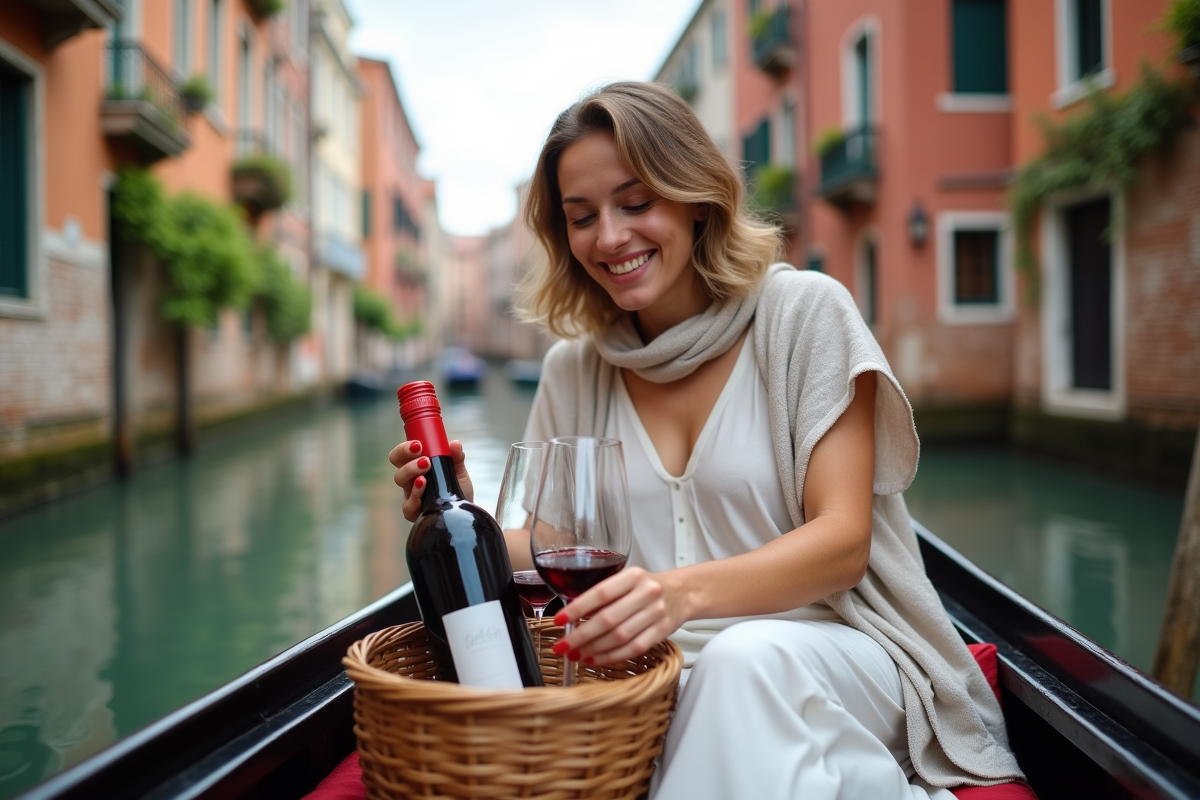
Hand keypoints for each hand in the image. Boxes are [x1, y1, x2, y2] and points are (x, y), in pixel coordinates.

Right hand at [388, 439, 473, 521]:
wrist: (463, 513)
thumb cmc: (456, 490)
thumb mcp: (459, 472)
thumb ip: (457, 457)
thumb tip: (455, 444)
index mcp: (416, 467)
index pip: (402, 454)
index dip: (404, 448)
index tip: (418, 444)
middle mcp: (410, 480)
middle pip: (397, 464)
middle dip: (406, 456)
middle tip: (423, 456)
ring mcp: (410, 496)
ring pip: (400, 480)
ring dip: (411, 471)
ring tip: (426, 468)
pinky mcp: (414, 513)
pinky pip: (407, 505)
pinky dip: (414, 496)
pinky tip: (423, 488)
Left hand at [552, 567, 687, 665]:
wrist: (682, 593)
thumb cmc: (647, 587)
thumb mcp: (627, 580)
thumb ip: (605, 595)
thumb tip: (573, 615)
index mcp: (633, 576)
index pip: (601, 593)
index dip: (577, 608)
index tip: (559, 620)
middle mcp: (647, 593)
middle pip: (608, 619)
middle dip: (581, 635)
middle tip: (563, 645)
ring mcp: (656, 613)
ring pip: (620, 637)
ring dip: (594, 649)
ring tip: (576, 654)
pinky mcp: (662, 632)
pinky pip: (633, 648)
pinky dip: (611, 656)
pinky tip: (596, 658)